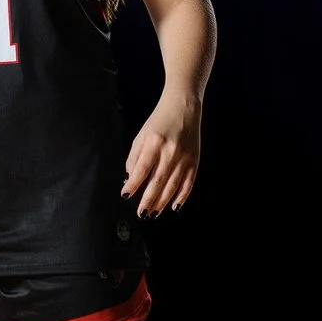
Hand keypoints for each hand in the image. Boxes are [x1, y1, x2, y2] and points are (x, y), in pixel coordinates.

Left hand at [121, 92, 200, 218]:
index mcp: (154, 143)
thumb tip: (130, 179)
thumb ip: (134, 157)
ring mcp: (185, 157)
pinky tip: (174, 206)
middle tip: (141, 213)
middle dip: (148, 200)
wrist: (184, 107)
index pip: (141, 169)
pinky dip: (181, 196)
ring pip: (172, 186)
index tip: (126, 195)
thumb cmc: (159, 122)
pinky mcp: (195, 160)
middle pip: (157, 181)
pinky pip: (188, 183)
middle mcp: (170, 151)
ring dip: (162, 202)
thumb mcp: (142, 135)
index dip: (133, 184)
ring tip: (153, 213)